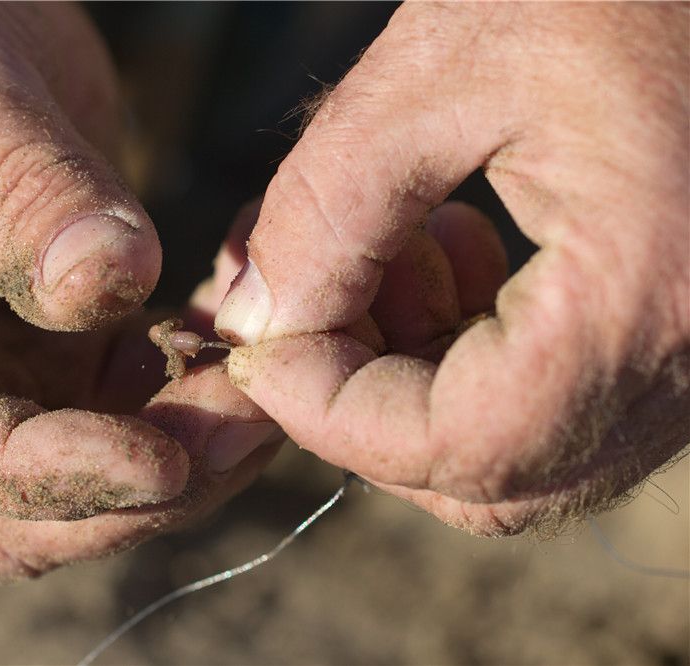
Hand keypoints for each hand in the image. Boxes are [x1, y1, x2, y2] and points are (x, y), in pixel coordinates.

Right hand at [0, 2, 277, 580]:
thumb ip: (25, 187)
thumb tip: (116, 285)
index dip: (43, 472)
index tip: (163, 461)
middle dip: (122, 494)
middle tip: (241, 433)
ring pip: (64, 485)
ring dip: (168, 465)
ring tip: (257, 399)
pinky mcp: (31, 352)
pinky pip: (109, 417)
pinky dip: (176, 410)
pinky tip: (229, 361)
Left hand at [215, 3, 688, 533]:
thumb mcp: (443, 67)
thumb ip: (328, 207)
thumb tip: (254, 322)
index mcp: (642, 304)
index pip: (451, 444)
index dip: (325, 412)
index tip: (254, 344)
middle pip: (485, 476)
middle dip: (365, 404)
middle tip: (315, 300)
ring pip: (519, 452)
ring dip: (416, 380)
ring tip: (392, 252)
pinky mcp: (682, 332)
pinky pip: (563, 401)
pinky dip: (477, 358)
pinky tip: (457, 247)